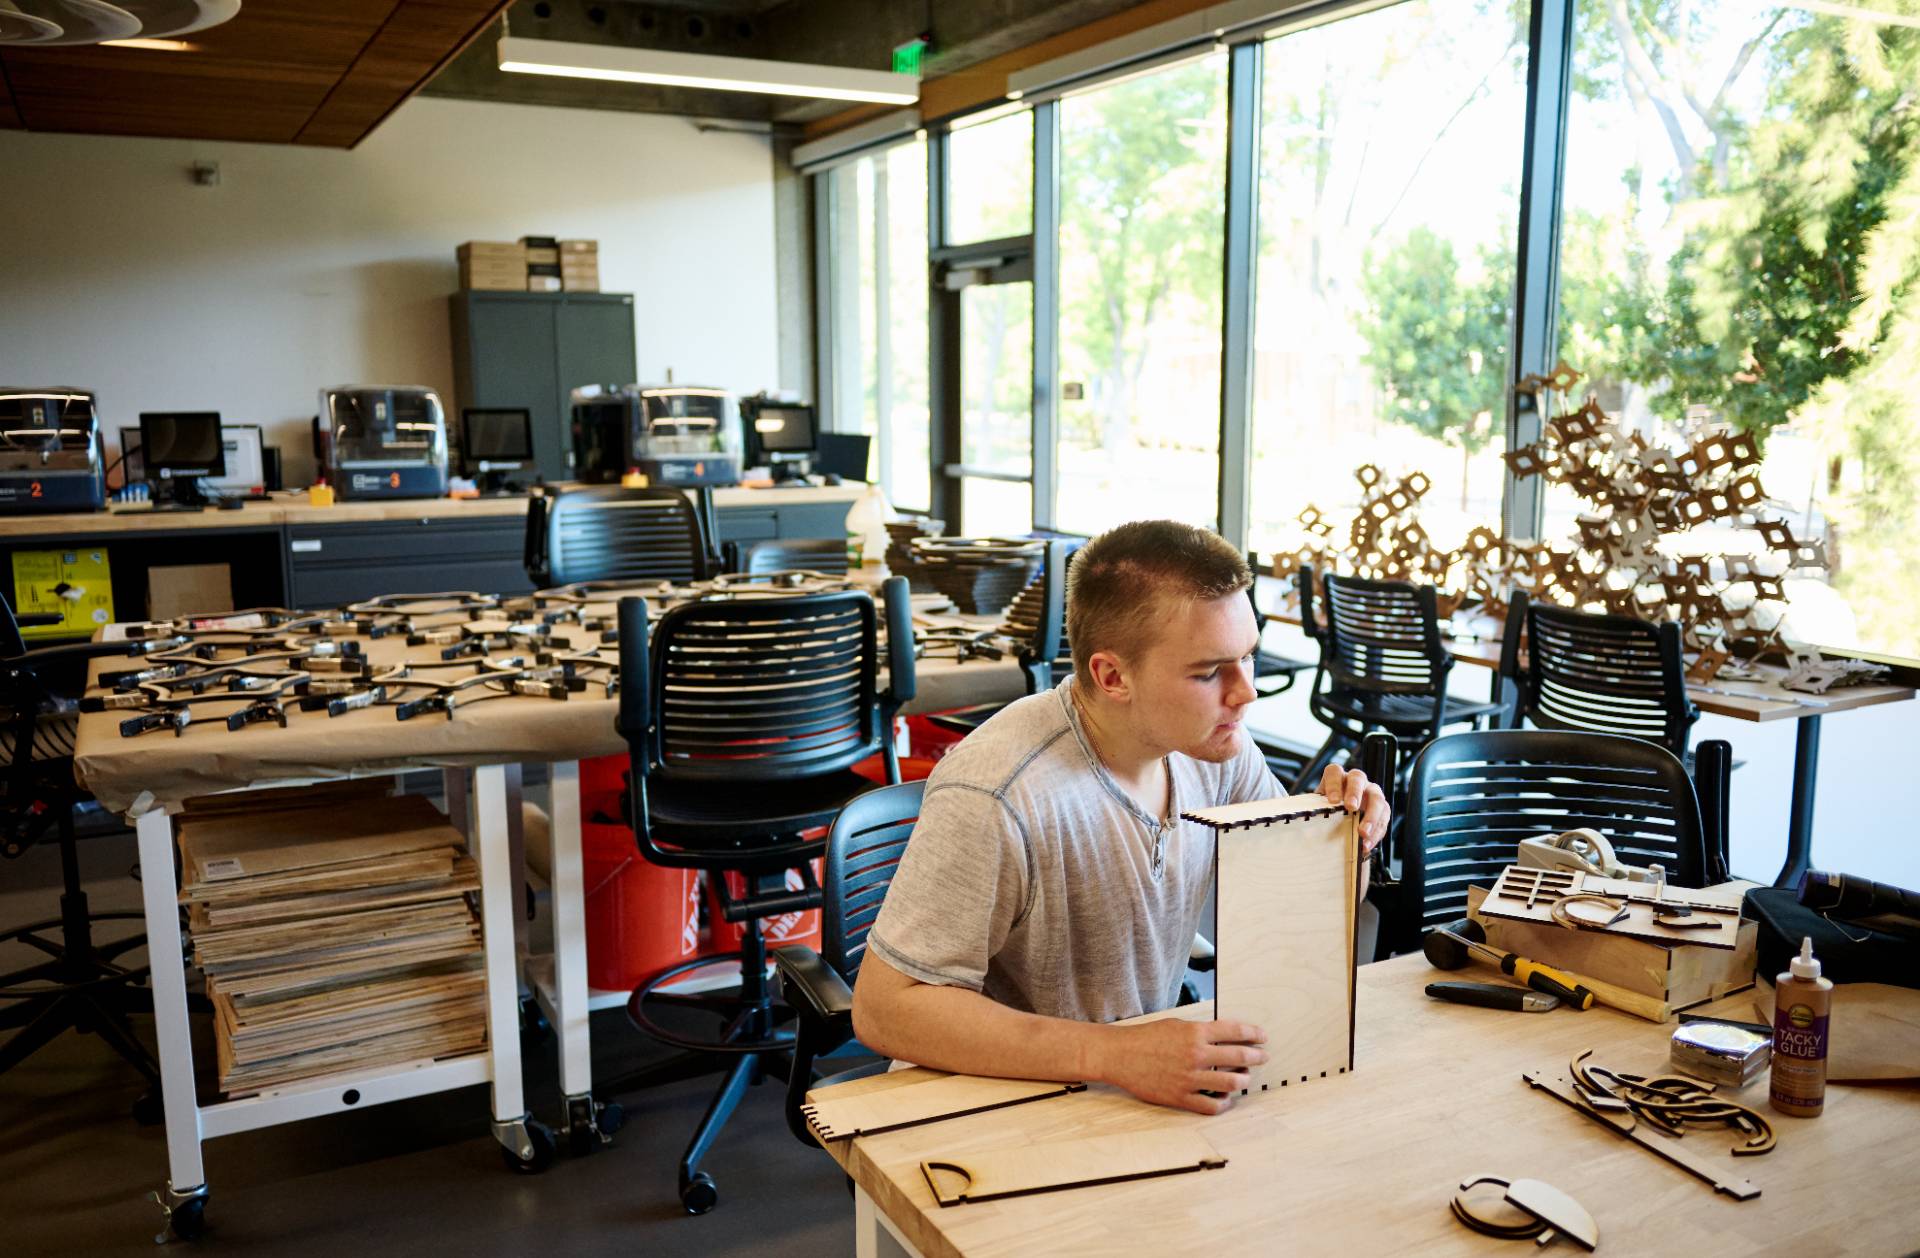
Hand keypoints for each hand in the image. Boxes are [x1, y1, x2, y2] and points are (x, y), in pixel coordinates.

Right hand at [1093, 1019, 1267, 1114]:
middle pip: (1239, 1057)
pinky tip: (1226, 1098)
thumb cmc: (1146, 1038)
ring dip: (1243, 1080)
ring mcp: (1190, 1078)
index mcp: (1195, 1033)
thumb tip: (1225, 1037)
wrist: (1120, 1055)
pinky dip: (1224, 1103)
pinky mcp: (1181, 1097)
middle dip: (1256, 1057)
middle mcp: (1196, 1055)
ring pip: (1231, 1083)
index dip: (1254, 1034)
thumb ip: (1201, 1031)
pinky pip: (1211, 1105)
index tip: (1263, 1037)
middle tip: (1262, 1057)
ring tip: (1244, 1078)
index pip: (1236, 1032)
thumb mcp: (1176, 1025)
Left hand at [1320, 763, 1389, 857]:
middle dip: (1355, 793)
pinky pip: (1384, 818)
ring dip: (1371, 817)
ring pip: (1376, 799)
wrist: (1340, 824)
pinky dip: (1376, 832)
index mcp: (1337, 778)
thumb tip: (1304, 824)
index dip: (1333, 784)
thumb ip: (1315, 811)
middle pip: (1357, 779)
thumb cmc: (1328, 813)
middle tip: (1351, 808)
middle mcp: (1356, 782)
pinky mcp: (1382, 809)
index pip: (1334, 772)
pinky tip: (1367, 845)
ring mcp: (1371, 793)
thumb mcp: (1319, 809)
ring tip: (1362, 833)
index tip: (1332, 800)